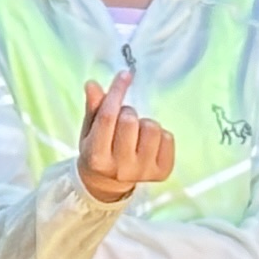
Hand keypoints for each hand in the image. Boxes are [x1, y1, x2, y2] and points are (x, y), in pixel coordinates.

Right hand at [76, 72, 177, 205]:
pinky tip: (148, 143)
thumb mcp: (89, 131)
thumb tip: (93, 85)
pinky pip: (168, 137)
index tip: (125, 74)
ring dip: (144, 124)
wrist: (107, 183)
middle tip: (122, 121)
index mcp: (97, 157)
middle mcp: (120, 168)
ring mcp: (143, 172)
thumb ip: (93, 108)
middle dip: (127, 113)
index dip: (117, 92)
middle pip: (130, 121)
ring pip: (152, 127)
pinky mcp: (162, 173)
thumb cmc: (98, 150)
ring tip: (136, 133)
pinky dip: (159, 135)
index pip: (107, 117)